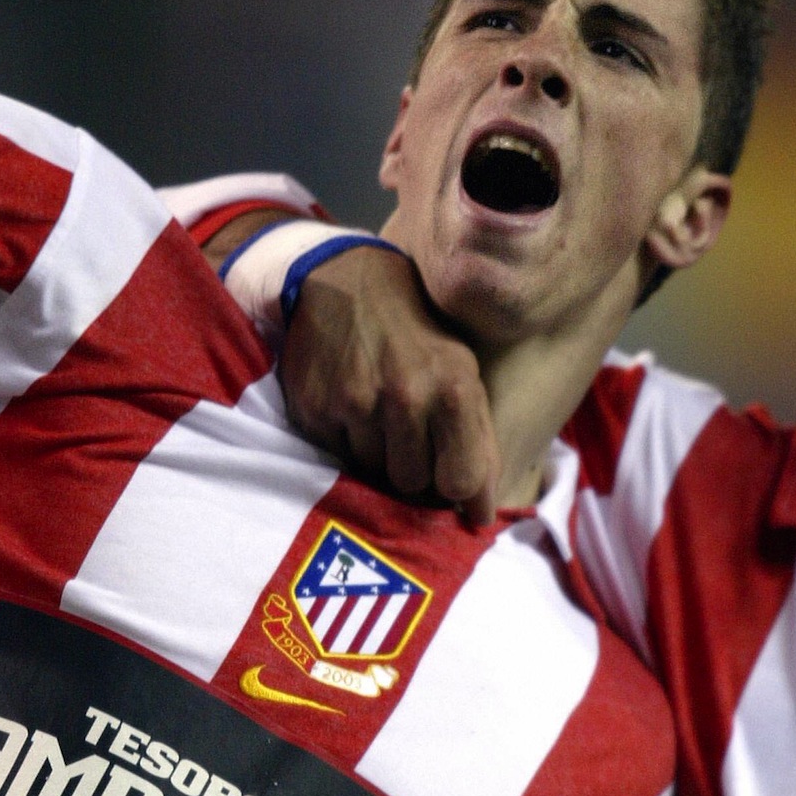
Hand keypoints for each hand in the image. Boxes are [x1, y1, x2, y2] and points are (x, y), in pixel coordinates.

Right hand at [280, 245, 499, 523]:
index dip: (461, 495)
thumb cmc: (417, 332)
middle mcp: (406, 395)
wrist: (345, 280)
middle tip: (409, 435)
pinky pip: (335, 454)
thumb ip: (477, 439)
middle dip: (414, 468)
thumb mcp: (462, 369)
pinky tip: (348, 405)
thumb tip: (481, 515)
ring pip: (371, 472)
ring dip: (377, 455)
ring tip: (377, 415)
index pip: (462, 479)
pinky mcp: (315, 406)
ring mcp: (356, 401)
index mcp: (454, 387)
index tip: (458, 500)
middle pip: (412, 483)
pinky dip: (344, 440)